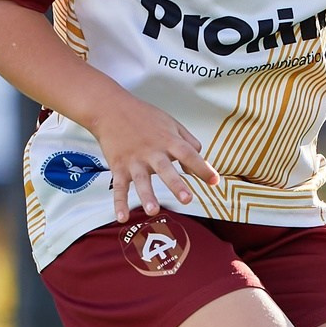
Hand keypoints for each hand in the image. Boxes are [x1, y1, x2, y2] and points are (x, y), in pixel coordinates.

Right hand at [85, 93, 220, 221]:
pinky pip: (119, 187)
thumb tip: (196, 167)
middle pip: (166, 169)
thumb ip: (188, 143)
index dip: (202, 167)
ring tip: (153, 211)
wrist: (111, 109)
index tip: (214, 181)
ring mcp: (134, 160)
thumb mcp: (171, 124)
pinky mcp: (119, 167)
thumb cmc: (144, 117)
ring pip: (141, 181)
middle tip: (187, 199)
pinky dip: (119, 203)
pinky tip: (122, 217)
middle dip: (176, 184)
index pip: (189, 154)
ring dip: (147, 196)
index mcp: (168, 140)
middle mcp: (152, 151)